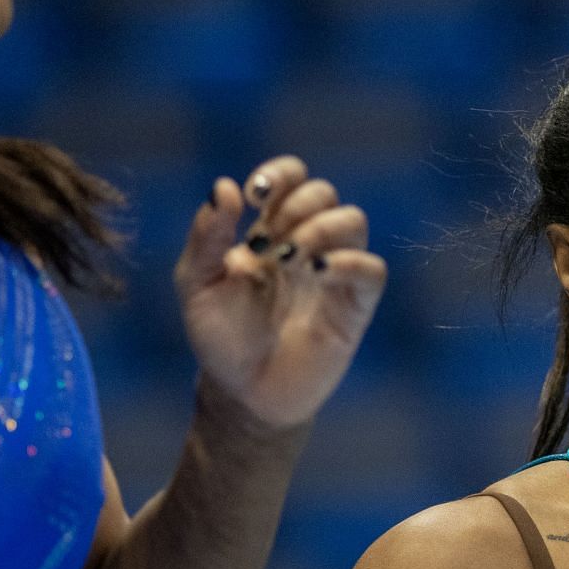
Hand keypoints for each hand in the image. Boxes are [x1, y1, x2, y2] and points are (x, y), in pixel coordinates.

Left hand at [174, 156, 387, 432]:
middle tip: (267, 244)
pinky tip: (315, 274)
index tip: (256, 197)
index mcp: (270, 230)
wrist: (243, 393)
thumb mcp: (198, 284)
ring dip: (319, 230)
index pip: (291, 178)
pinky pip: (371, 268)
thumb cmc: (221, 337)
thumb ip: (207, 237)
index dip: (280, 174)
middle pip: (323, 193)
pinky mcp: (355, 305)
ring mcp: (334, 272)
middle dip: (294, 208)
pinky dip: (348, 262)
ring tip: (288, 261)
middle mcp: (307, 243)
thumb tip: (225, 186)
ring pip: (352, 219)